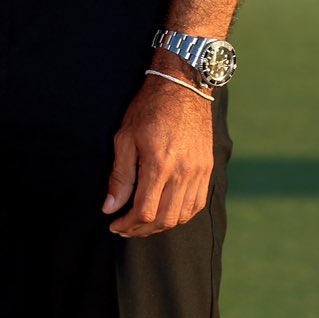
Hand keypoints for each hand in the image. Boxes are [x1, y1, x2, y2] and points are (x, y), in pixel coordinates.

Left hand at [102, 72, 213, 236]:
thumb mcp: (124, 138)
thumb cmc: (148, 109)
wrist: (182, 87)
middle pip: (164, 219)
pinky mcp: (208, 169)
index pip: (145, 211)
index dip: (128, 224)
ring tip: (142, 224)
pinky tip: (165, 213)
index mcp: (160, 165)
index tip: (114, 225)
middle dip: (142, 230)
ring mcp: (199, 172)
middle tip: (125, 229)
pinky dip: (181, 215)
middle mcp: (183, 173)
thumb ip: (119, 176)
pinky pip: (197, 205)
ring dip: (161, 226)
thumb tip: (110, 207)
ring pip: (182, 216)